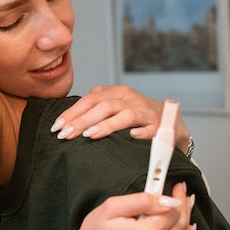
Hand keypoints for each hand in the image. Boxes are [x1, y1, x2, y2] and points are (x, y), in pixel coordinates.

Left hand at [52, 85, 191, 152]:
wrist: (172, 123)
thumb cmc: (137, 117)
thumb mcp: (115, 107)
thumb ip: (95, 109)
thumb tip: (65, 122)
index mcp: (117, 92)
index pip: (90, 99)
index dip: (72, 112)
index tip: (56, 126)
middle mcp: (131, 99)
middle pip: (104, 106)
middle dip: (82, 120)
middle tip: (65, 134)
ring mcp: (146, 112)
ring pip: (125, 115)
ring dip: (106, 125)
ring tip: (89, 135)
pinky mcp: (161, 126)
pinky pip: (151, 129)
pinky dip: (141, 132)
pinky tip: (131, 137)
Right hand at [58, 183, 195, 229]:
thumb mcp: (111, 207)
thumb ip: (143, 200)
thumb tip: (169, 200)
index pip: (174, 212)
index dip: (178, 197)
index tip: (177, 188)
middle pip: (181, 226)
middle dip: (184, 208)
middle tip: (182, 197)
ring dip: (185, 224)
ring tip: (180, 212)